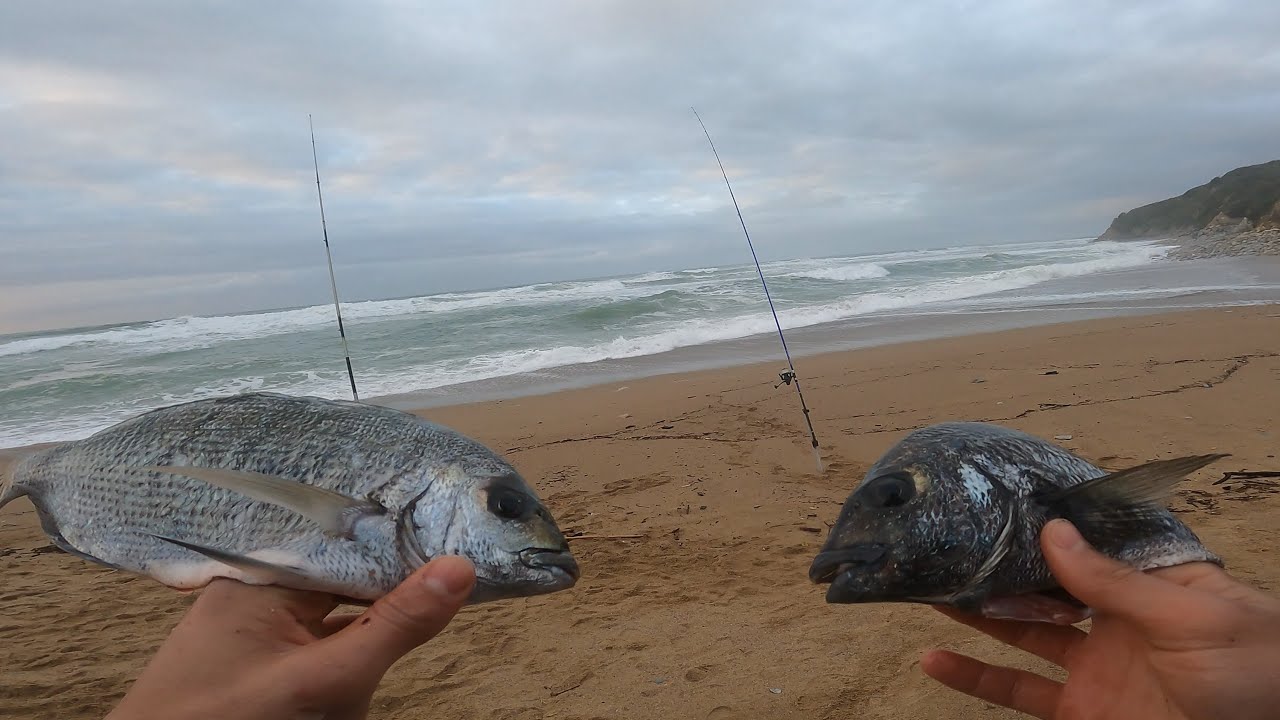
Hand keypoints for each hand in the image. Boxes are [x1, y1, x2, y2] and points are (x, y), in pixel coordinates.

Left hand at [106, 556, 476, 719]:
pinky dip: (354, 637)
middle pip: (343, 568)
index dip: (403, 535)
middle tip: (461, 560)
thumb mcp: (326, 680)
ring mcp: (257, 630)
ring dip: (379, 607)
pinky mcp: (261, 662)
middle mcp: (256, 591)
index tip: (459, 531)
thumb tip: (461, 567)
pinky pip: (319, 634)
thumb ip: (395, 626)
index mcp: (261, 575)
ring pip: (334, 604)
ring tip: (439, 587)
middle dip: (396, 570)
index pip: (346, 538)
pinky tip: (385, 639)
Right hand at [921, 519, 1279, 718]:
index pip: (1090, 540)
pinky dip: (973, 678)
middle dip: (1000, 564)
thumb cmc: (1256, 668)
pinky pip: (1018, 691)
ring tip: (926, 590)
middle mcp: (1117, 618)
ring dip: (975, 613)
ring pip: (1020, 631)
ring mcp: (1095, 665)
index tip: (1000, 497)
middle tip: (949, 541)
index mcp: (1151, 581)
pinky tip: (934, 661)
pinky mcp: (1081, 710)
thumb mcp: (1190, 614)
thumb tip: (1052, 531)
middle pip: (1045, 583)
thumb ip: (1115, 580)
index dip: (1048, 521)